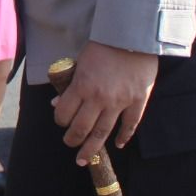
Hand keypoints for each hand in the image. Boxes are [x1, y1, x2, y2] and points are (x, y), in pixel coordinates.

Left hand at [52, 41, 157, 165]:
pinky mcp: (138, 101)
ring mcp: (120, 101)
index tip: (61, 122)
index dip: (60, 120)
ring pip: (103, 132)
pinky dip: (123, 136)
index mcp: (82, 86)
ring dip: (92, 148)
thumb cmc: (103, 46)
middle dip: (73, 140)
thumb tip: (57, 103)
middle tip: (70, 145)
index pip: (64, 114)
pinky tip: (117, 144)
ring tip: (85, 159)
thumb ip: (69, 84)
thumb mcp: (79, 62)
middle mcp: (99, 97)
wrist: (133, 36)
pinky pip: (130, 125)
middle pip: (82, 128)